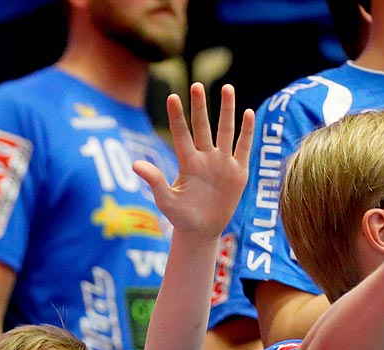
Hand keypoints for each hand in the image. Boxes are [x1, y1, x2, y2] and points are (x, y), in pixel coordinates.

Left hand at [132, 83, 254, 240]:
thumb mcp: (166, 200)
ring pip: (226, 131)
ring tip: (227, 88)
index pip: (181, 134)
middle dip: (200, 106)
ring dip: (227, 110)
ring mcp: (223, 163)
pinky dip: (247, 132)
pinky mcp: (238, 172)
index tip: (172, 97)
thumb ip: (155, 180)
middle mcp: (205, 158)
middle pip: (203, 127)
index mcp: (187, 162)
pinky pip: (243, 148)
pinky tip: (248, 113)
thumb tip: (135, 164)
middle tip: (196, 84)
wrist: (202, 231)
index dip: (177, 117)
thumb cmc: (181, 216)